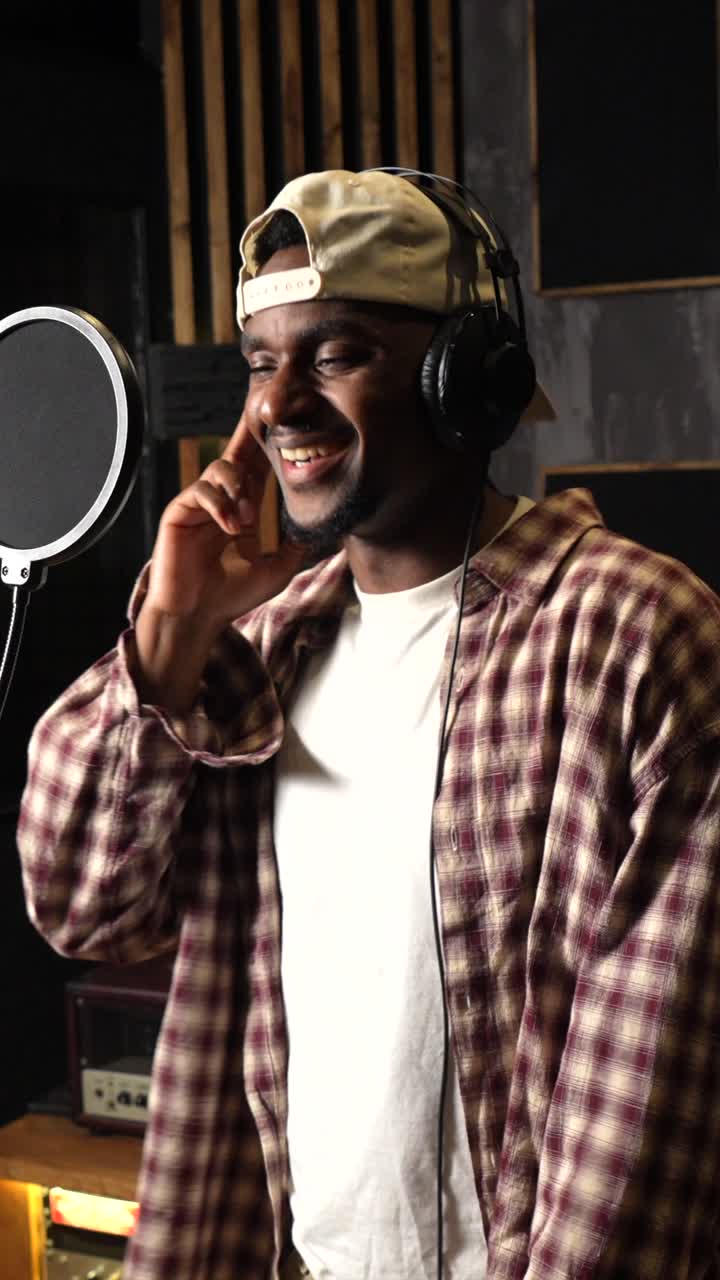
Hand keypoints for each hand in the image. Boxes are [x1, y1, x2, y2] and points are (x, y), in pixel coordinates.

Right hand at [145, 414, 301, 625]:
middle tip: (263, 411)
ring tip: (248, 520)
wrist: (198, 617)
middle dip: (249, 433)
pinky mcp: (179, 513)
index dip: (267, 447)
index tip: (283, 423)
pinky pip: (200, 491)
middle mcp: (220, 502)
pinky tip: (232, 527)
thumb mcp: (277, 570)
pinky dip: (220, 505)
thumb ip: (297, 547)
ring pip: (219, 469)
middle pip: (235, 454)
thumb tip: (322, 530)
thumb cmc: (231, 597)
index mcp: (242, 510)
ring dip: (239, 487)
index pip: (256, 469)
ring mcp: (198, 506)